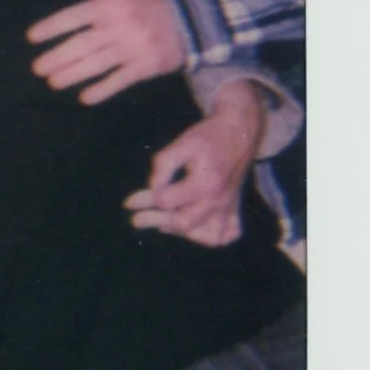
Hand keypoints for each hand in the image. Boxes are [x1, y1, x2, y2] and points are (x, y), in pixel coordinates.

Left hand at [27, 0, 186, 102]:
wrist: (190, 14)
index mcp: (109, 4)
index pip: (73, 16)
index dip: (51, 27)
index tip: (31, 38)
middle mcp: (120, 25)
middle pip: (82, 44)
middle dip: (57, 58)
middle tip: (37, 69)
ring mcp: (134, 47)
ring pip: (97, 64)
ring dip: (73, 75)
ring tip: (53, 82)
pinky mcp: (147, 65)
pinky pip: (121, 80)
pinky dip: (103, 90)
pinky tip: (85, 98)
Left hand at [126, 82, 268, 245]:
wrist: (239, 132)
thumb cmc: (207, 137)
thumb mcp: (182, 143)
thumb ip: (164, 164)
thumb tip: (152, 188)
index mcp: (205, 182)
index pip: (167, 201)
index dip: (146, 199)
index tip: (130, 200)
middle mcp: (218, 200)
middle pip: (184, 223)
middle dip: (155, 221)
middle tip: (135, 219)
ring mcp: (228, 207)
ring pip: (207, 237)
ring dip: (182, 232)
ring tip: (163, 222)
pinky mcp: (234, 209)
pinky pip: (226, 235)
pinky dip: (211, 237)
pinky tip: (193, 229)